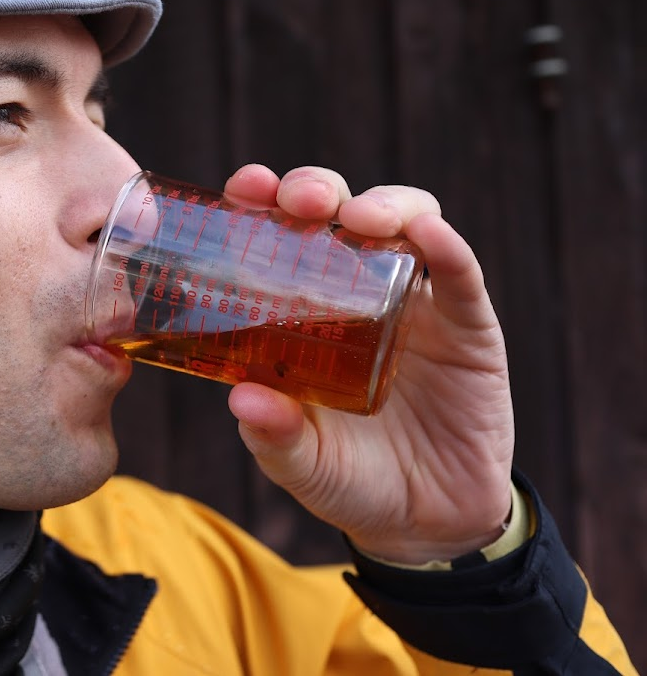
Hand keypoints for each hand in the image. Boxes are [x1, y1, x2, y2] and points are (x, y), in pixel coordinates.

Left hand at [224, 165, 514, 563]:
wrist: (425, 521)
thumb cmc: (347, 479)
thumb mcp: (300, 463)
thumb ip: (273, 435)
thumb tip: (241, 400)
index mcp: (302, 309)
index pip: (279, 235)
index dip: (262, 201)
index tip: (244, 188)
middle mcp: (357, 291)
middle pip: (339, 211)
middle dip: (317, 189)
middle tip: (300, 202)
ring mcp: (414, 302)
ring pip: (404, 221)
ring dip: (382, 205)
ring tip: (361, 220)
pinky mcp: (468, 326)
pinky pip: (460, 275)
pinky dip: (447, 247)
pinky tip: (430, 236)